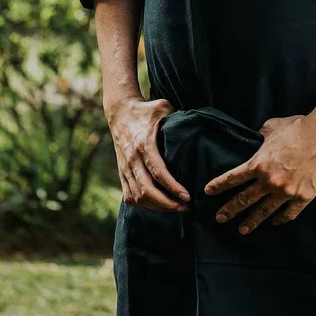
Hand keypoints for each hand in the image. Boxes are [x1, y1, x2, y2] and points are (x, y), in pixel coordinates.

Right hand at [106, 95, 190, 211]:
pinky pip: (129, 196)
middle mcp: (132, 159)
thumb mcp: (162, 107)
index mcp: (144, 144)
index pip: (158, 172)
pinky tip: (158, 206)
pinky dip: (143, 205)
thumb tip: (196, 124)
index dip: (172, 187)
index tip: (187, 196)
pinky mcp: (121, 173)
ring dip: (157, 207)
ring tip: (175, 208)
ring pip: (138, 197)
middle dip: (167, 204)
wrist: (119, 112)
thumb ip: (178, 116)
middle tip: (185, 207)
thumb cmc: (146, 110)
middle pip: (147, 191)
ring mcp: (125, 168)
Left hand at [203, 113, 315, 234]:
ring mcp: (286, 191)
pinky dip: (280, 219)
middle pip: (244, 199)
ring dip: (251, 222)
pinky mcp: (303, 197)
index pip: (233, 178)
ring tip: (242, 230)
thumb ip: (261, 136)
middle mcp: (269, 181)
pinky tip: (274, 222)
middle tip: (219, 219)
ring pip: (264, 211)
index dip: (219, 185)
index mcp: (259, 163)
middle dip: (230, 210)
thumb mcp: (273, 127)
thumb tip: (257, 137)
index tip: (208, 192)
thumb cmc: (298, 127)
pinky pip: (288, 214)